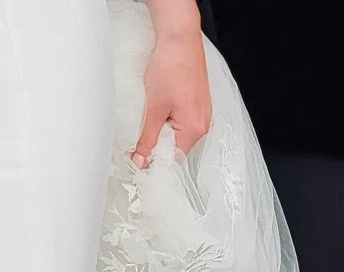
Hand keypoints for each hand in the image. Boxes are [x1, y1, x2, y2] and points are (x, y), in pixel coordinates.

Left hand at [134, 6, 210, 167]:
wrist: (180, 38)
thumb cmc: (172, 67)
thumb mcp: (153, 107)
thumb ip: (147, 138)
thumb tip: (141, 160)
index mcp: (195, 129)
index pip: (174, 159)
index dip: (155, 161)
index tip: (140, 161)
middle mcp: (204, 124)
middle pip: (177, 147)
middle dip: (159, 144)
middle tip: (141, 134)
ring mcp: (203, 113)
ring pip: (179, 133)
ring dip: (164, 129)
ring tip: (152, 113)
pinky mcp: (199, 103)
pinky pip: (183, 120)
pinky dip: (170, 118)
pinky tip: (161, 105)